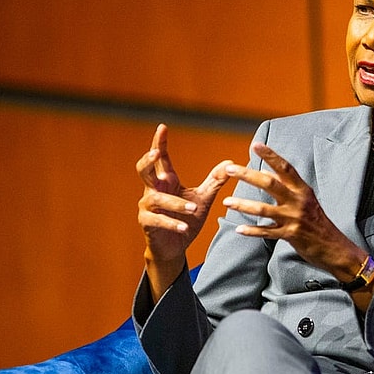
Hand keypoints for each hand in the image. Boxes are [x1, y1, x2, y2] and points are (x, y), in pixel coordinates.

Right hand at [136, 124, 231, 299]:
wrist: (175, 246)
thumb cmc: (186, 219)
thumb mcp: (203, 199)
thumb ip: (214, 181)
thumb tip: (230, 162)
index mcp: (166, 181)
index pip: (160, 159)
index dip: (159, 143)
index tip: (163, 127)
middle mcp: (153, 190)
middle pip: (143, 170)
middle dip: (148, 160)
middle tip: (156, 152)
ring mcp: (148, 207)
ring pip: (157, 199)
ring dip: (175, 204)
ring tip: (193, 210)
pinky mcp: (148, 224)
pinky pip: (157, 221)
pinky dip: (172, 223)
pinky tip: (184, 227)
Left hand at [222, 143, 366, 281]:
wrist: (334, 248)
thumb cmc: (318, 222)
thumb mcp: (306, 200)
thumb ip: (287, 186)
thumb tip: (266, 171)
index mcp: (302, 190)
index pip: (285, 167)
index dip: (270, 155)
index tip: (255, 145)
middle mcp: (298, 201)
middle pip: (270, 183)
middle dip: (247, 175)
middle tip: (229, 169)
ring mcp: (294, 218)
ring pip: (263, 209)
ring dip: (243, 205)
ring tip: (226, 202)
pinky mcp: (291, 235)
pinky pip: (267, 232)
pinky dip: (252, 231)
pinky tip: (239, 229)